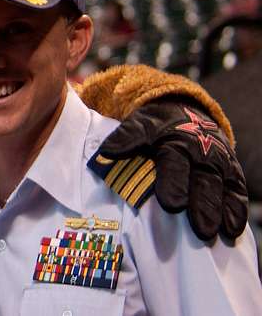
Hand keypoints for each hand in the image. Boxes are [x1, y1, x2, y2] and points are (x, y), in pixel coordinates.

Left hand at [99, 97, 247, 240]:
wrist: (185, 111)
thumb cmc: (157, 126)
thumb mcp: (139, 125)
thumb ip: (125, 139)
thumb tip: (106, 152)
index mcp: (175, 141)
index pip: (175, 163)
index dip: (174, 183)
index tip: (171, 204)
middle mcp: (202, 153)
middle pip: (203, 181)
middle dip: (203, 206)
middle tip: (200, 229)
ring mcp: (219, 163)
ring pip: (223, 188)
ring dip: (221, 212)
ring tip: (217, 233)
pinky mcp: (232, 172)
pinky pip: (237, 191)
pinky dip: (237, 210)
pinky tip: (232, 231)